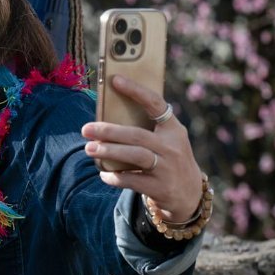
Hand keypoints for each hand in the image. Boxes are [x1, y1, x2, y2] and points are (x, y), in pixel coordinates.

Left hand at [82, 74, 202, 221]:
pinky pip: (132, 180)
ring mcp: (168, 168)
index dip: (136, 91)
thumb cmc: (167, 159)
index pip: (156, 104)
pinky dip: (114, 176)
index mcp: (174, 129)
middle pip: (137, 134)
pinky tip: (103, 174)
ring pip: (135, 155)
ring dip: (109, 151)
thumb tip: (105, 119)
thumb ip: (145, 129)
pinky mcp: (160, 188)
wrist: (188, 193)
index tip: (115, 80)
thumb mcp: (166, 141)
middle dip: (109, 131)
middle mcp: (173, 147)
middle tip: (86, 129)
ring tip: (89, 149)